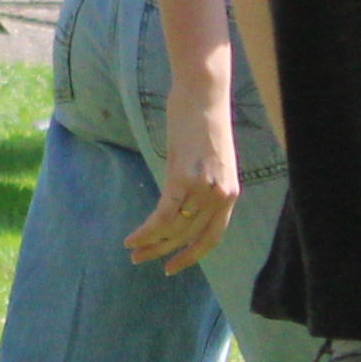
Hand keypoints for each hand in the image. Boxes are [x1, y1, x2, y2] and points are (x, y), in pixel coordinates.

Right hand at [122, 68, 240, 274]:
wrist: (204, 94)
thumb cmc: (203, 120)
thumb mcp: (207, 159)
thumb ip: (200, 182)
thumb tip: (180, 198)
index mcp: (229, 193)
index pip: (212, 237)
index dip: (191, 256)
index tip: (172, 267)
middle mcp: (219, 195)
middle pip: (189, 237)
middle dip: (163, 252)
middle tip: (141, 260)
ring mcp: (202, 188)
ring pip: (174, 229)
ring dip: (151, 244)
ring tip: (132, 251)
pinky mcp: (183, 178)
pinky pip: (163, 215)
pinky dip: (146, 231)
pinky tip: (131, 238)